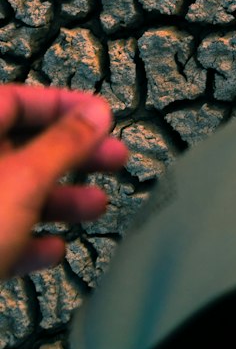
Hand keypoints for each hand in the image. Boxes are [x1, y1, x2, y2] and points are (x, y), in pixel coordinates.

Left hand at [0, 86, 128, 278]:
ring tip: (94, 207)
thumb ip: (64, 144)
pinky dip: (27, 238)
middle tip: (110, 158)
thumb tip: (94, 115)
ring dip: (57, 199)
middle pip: (20, 147)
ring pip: (11, 193)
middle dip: (71, 155)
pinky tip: (51, 249)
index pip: (17, 100)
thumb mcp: (23, 181)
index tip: (100, 117)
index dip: (64, 105)